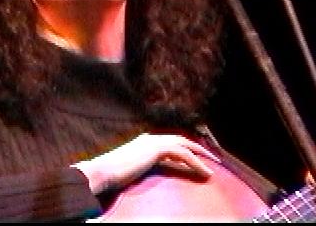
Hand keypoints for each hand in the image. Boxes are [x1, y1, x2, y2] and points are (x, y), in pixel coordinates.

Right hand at [71, 133, 217, 193]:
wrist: (102, 172)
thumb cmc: (109, 176)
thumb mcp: (127, 170)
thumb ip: (137, 168)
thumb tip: (139, 174)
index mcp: (143, 142)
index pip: (170, 142)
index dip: (185, 148)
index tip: (197, 157)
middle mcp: (149, 138)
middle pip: (180, 140)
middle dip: (197, 148)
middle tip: (211, 158)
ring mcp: (153, 142)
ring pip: (185, 145)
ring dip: (201, 155)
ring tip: (214, 165)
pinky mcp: (157, 149)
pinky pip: (184, 155)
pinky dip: (197, 163)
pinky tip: (205, 172)